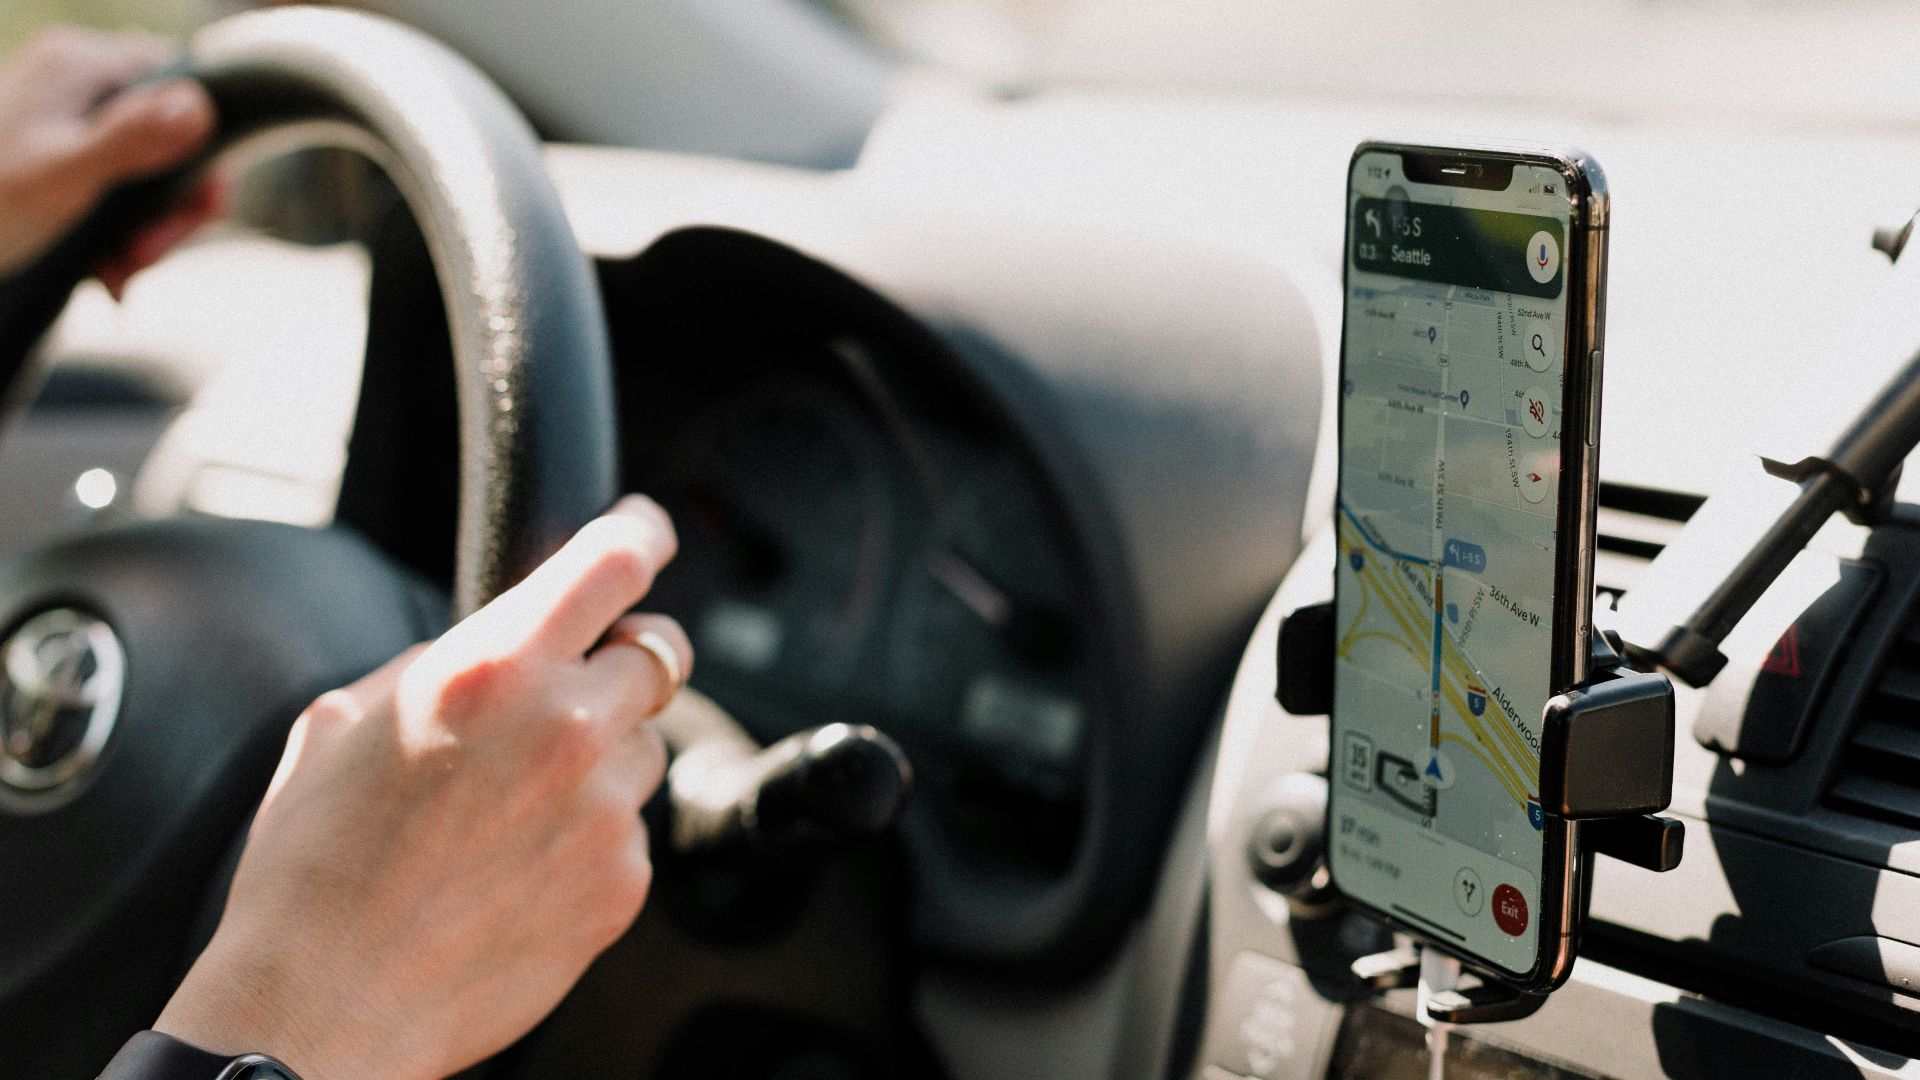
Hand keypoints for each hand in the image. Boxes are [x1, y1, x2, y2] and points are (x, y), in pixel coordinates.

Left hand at [0, 26, 220, 295]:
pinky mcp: (69, 154)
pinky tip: (108, 269)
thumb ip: (132, 138)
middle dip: (171, 209)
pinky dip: (125, 234)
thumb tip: (200, 105)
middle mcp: (81, 80)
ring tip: (121, 271)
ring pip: (154, 172)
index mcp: (81, 64)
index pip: (184, 87)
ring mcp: (75, 118)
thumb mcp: (64, 175)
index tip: (200, 209)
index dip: (205, 153)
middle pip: (174, 137)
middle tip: (147, 256)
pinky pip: (125, 190)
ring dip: (150, 232)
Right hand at [154, 496, 693, 1079]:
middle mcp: (567, 727)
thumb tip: (502, 636)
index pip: (615, 562)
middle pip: (656, 652)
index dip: (642, 533)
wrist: (323, 1005)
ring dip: (601, 755)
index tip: (648, 529)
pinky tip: (518, 865)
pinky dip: (591, 833)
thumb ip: (446, 659)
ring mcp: (605, 808)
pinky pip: (631, 828)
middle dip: (619, 659)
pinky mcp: (623, 881)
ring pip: (644, 745)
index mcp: (495, 667)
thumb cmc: (315, 866)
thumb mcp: (347, 719)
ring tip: (512, 806)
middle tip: (569, 688)